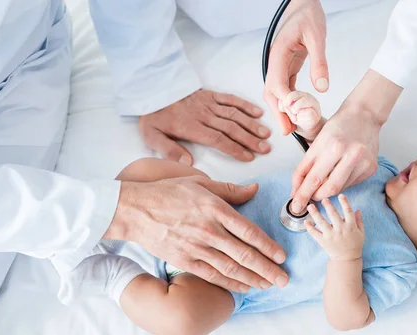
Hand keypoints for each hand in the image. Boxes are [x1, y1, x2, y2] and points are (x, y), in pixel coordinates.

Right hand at [105, 176, 288, 292]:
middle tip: (284, 279)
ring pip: (231, 268)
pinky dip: (230, 283)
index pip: (248, 231)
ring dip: (253, 279)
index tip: (282, 256)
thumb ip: (229, 190)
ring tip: (269, 285)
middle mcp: (208, 230)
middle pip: (245, 254)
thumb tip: (254, 190)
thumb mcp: (200, 183)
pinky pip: (212, 275)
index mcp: (215, 209)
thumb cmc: (168, 193)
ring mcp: (196, 247)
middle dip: (267, 269)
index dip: (268, 246)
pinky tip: (244, 287)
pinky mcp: (184, 260)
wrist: (134, 209)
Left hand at [139, 90, 271, 164]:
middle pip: (231, 128)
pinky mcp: (210, 94)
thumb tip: (189, 163)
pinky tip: (257, 113)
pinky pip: (230, 99)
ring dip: (251, 124)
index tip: (249, 157)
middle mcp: (203, 115)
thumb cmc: (153, 116)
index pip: (217, 139)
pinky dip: (245, 105)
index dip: (235, 148)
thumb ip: (169, 150)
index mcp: (191, 127)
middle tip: (265, 148)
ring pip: (234, 115)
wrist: (150, 89)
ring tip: (266, 134)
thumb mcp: (151, 136)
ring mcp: (208, 103)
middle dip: (250, 139)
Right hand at [263, 0, 328, 134]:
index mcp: (278, 53)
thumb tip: (322, 88)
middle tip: (287, 131)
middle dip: (278, 113)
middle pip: (271, 93)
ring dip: (282, 110)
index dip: (284, 101)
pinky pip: (284, 88)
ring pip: (275, 93)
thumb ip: (319, 62)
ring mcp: (279, 66)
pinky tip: (296, 113)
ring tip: (291, 128)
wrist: (303, 3)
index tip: (294, 115)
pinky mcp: (286, 67)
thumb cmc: (308, 15)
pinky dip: (289, 102)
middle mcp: (274, 62)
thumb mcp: (317, 36)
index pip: (277, 83)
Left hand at [289, 70, 402, 213]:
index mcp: (332, 145)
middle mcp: (349, 153)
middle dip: (314, 197)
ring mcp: (362, 162)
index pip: (313, 177)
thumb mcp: (317, 142)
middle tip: (306, 200)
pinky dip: (340, 184)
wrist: (364, 116)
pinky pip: (350, 184)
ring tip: (321, 185)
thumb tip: (296, 191)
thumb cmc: (338, 127)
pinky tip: (339, 174)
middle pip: (328, 188)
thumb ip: (305, 167)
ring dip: (326, 191)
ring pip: (340, 189)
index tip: (295, 206)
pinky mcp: (371, 168)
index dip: (302, 194)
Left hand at [305, 195, 364, 260]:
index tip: (341, 195)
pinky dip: (309, 227)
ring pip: (321, 222)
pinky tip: (306, 221)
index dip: (345, 202)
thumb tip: (358, 209)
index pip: (348, 211)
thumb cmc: (355, 244)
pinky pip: (314, 233)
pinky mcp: (323, 241)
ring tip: (310, 206)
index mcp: (350, 226)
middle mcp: (340, 229)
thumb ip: (359, 221)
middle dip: (328, 205)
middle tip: (323, 199)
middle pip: (333, 214)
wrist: (347, 259)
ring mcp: (331, 235)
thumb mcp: (361, 232)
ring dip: (315, 213)